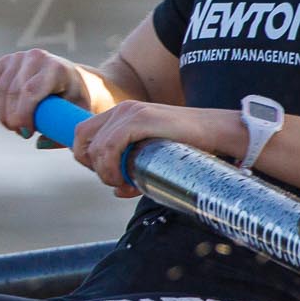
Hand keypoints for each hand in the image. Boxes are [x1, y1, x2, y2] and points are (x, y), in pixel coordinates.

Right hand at [0, 49, 92, 136]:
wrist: (77, 78)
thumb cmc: (78, 99)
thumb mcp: (77, 115)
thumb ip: (62, 131)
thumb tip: (38, 143)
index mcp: (57, 68)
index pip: (30, 92)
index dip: (23, 116)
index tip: (27, 133)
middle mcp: (35, 57)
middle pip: (12, 93)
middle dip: (12, 119)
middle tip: (22, 133)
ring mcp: (17, 57)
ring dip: (1, 113)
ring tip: (14, 125)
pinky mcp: (3, 61)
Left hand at [69, 101, 235, 197]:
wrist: (218, 134)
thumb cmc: (189, 147)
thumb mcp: (153, 156)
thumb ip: (132, 168)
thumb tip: (117, 191)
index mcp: (121, 115)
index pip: (83, 134)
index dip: (87, 159)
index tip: (107, 175)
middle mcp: (121, 110)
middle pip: (81, 139)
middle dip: (92, 166)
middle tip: (115, 180)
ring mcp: (129, 112)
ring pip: (94, 146)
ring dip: (103, 171)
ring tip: (124, 183)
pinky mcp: (140, 119)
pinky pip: (109, 146)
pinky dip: (110, 167)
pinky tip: (124, 179)